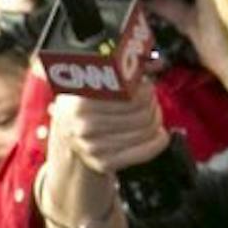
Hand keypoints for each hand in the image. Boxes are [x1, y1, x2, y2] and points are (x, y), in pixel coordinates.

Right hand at [49, 80, 169, 175]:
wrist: (68, 138)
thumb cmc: (84, 105)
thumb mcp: (90, 85)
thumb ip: (118, 73)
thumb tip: (153, 63)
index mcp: (80, 103)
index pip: (127, 95)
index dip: (143, 88)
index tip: (145, 84)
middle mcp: (85, 127)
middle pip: (140, 113)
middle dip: (151, 102)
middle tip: (150, 97)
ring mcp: (94, 148)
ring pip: (146, 130)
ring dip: (156, 118)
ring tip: (151, 112)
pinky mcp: (105, 163)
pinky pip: (146, 151)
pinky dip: (158, 140)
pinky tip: (158, 133)